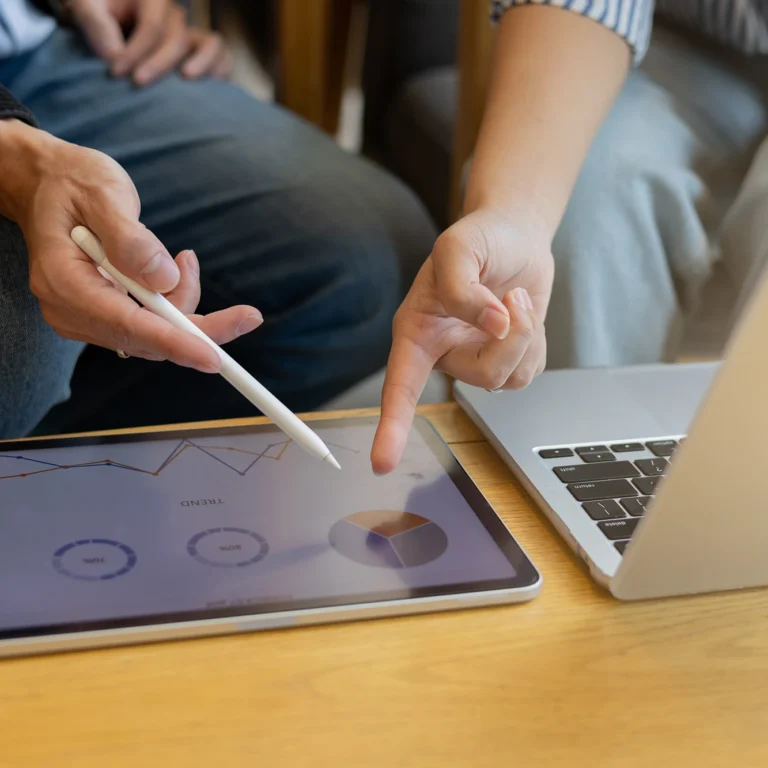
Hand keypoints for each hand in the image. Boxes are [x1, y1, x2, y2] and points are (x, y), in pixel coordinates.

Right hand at [0, 120, 258, 370]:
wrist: (48, 184)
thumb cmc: (74, 182)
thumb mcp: (104, 194)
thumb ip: (132, 239)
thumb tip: (165, 280)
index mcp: (64, 282)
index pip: (128, 325)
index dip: (175, 343)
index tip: (214, 357)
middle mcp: (71, 310)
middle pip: (148, 341)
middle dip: (200, 328)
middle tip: (249, 315)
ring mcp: (85, 316)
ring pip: (155, 334)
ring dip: (184, 303)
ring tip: (187, 259)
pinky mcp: (103, 314)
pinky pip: (150, 324)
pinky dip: (173, 302)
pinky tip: (178, 268)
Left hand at [68, 0, 231, 85]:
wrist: (104, 25)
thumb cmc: (95, 16)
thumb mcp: (84, 9)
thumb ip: (94, 24)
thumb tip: (112, 54)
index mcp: (149, 0)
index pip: (151, 25)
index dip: (135, 50)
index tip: (115, 72)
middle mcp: (173, 15)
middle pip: (177, 38)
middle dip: (159, 62)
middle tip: (137, 83)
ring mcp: (190, 34)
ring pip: (206, 44)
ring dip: (200, 63)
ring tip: (185, 78)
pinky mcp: (201, 54)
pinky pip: (220, 55)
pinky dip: (217, 68)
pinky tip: (202, 87)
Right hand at [371, 208, 553, 472]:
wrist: (514, 237)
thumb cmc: (477, 241)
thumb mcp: (458, 247)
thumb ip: (462, 287)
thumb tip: (492, 327)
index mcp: (417, 331)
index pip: (399, 385)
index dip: (391, 425)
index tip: (382, 462)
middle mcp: (443, 353)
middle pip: (481, 377)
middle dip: (510, 339)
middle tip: (512, 298)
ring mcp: (475, 361)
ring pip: (509, 378)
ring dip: (527, 334)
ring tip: (515, 298)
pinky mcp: (506, 363)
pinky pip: (529, 371)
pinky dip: (537, 340)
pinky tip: (523, 315)